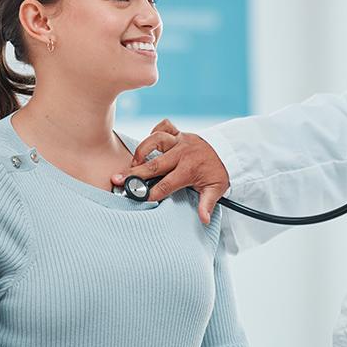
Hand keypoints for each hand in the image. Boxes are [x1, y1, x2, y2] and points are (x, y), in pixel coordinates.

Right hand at [111, 119, 229, 224]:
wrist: (229, 151)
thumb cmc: (219, 172)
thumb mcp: (217, 190)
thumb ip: (207, 204)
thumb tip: (204, 219)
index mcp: (189, 170)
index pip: (166, 184)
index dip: (152, 193)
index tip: (139, 198)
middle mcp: (182, 154)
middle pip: (154, 165)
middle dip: (135, 174)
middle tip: (118, 180)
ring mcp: (180, 141)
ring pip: (156, 139)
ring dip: (142, 150)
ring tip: (133, 162)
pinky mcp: (179, 133)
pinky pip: (164, 126)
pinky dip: (155, 130)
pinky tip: (149, 143)